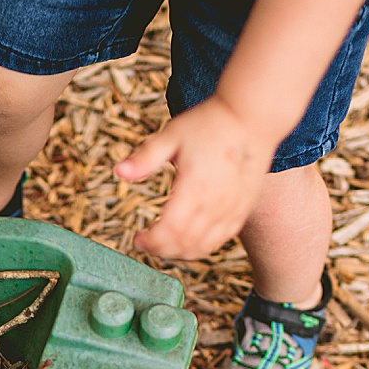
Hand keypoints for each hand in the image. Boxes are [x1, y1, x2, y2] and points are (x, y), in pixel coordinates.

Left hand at [114, 96, 279, 258]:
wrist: (251, 116)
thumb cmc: (209, 123)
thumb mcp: (171, 135)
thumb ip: (145, 158)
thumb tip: (118, 171)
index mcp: (194, 186)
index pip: (169, 230)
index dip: (151, 241)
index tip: (137, 239)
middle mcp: (216, 203)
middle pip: (184, 244)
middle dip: (160, 249)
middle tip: (146, 243)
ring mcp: (232, 209)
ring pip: (203, 247)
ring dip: (179, 252)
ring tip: (164, 244)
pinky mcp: (243, 209)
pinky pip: (221, 240)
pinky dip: (201, 247)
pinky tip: (188, 240)